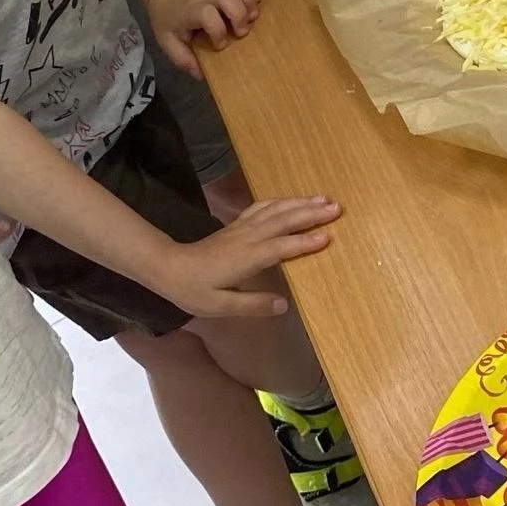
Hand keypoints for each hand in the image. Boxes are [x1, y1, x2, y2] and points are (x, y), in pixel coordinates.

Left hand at [144, 0, 260, 74]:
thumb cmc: (169, 18)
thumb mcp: (167, 41)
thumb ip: (182, 58)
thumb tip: (201, 75)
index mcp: (191, 11)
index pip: (207, 15)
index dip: (218, 32)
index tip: (220, 45)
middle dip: (240, 15)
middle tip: (241, 31)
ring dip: (250, 1)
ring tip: (251, 16)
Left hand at [152, 195, 340, 317]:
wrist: (169, 267)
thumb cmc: (194, 290)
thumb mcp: (221, 306)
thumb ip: (253, 305)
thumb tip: (284, 305)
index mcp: (246, 258)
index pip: (280, 247)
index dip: (304, 242)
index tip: (328, 237)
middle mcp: (247, 238)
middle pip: (284, 221)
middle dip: (311, 213)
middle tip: (337, 208)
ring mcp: (242, 228)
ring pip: (276, 210)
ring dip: (300, 202)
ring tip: (324, 198)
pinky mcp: (237, 225)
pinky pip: (263, 207)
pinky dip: (281, 201)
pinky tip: (292, 200)